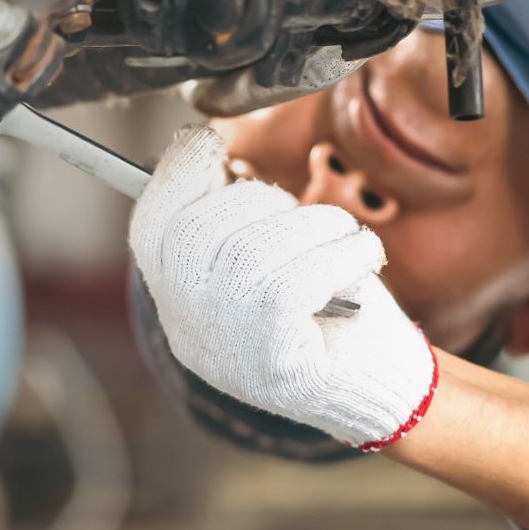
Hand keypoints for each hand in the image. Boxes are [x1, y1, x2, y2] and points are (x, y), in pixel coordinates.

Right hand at [129, 125, 436, 449]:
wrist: (376, 385)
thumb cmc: (325, 308)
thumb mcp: (263, 254)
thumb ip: (227, 214)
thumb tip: (199, 146)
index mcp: (177, 298)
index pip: (152, 224)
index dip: (175, 174)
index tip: (208, 144)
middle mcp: (187, 327)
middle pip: (198, 228)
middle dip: (264, 201)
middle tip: (313, 220)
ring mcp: (225, 347)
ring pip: (253, 248)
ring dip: (317, 226)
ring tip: (346, 240)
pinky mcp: (272, 360)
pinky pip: (295, 280)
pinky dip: (343, 254)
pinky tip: (364, 258)